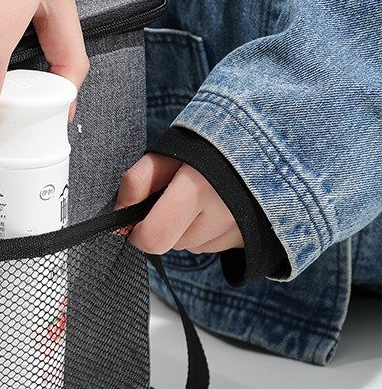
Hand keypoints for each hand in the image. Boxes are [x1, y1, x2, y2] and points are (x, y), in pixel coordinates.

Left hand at [115, 153, 242, 253]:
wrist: (269, 142)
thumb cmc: (210, 145)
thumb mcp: (168, 152)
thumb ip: (138, 180)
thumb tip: (119, 213)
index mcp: (197, 188)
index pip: (154, 238)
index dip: (138, 234)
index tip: (136, 220)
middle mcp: (222, 215)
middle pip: (171, 243)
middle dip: (165, 225)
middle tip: (178, 197)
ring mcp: (240, 231)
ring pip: (191, 246)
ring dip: (188, 228)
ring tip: (204, 197)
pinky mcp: (251, 239)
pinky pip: (213, 246)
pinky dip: (208, 231)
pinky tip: (219, 206)